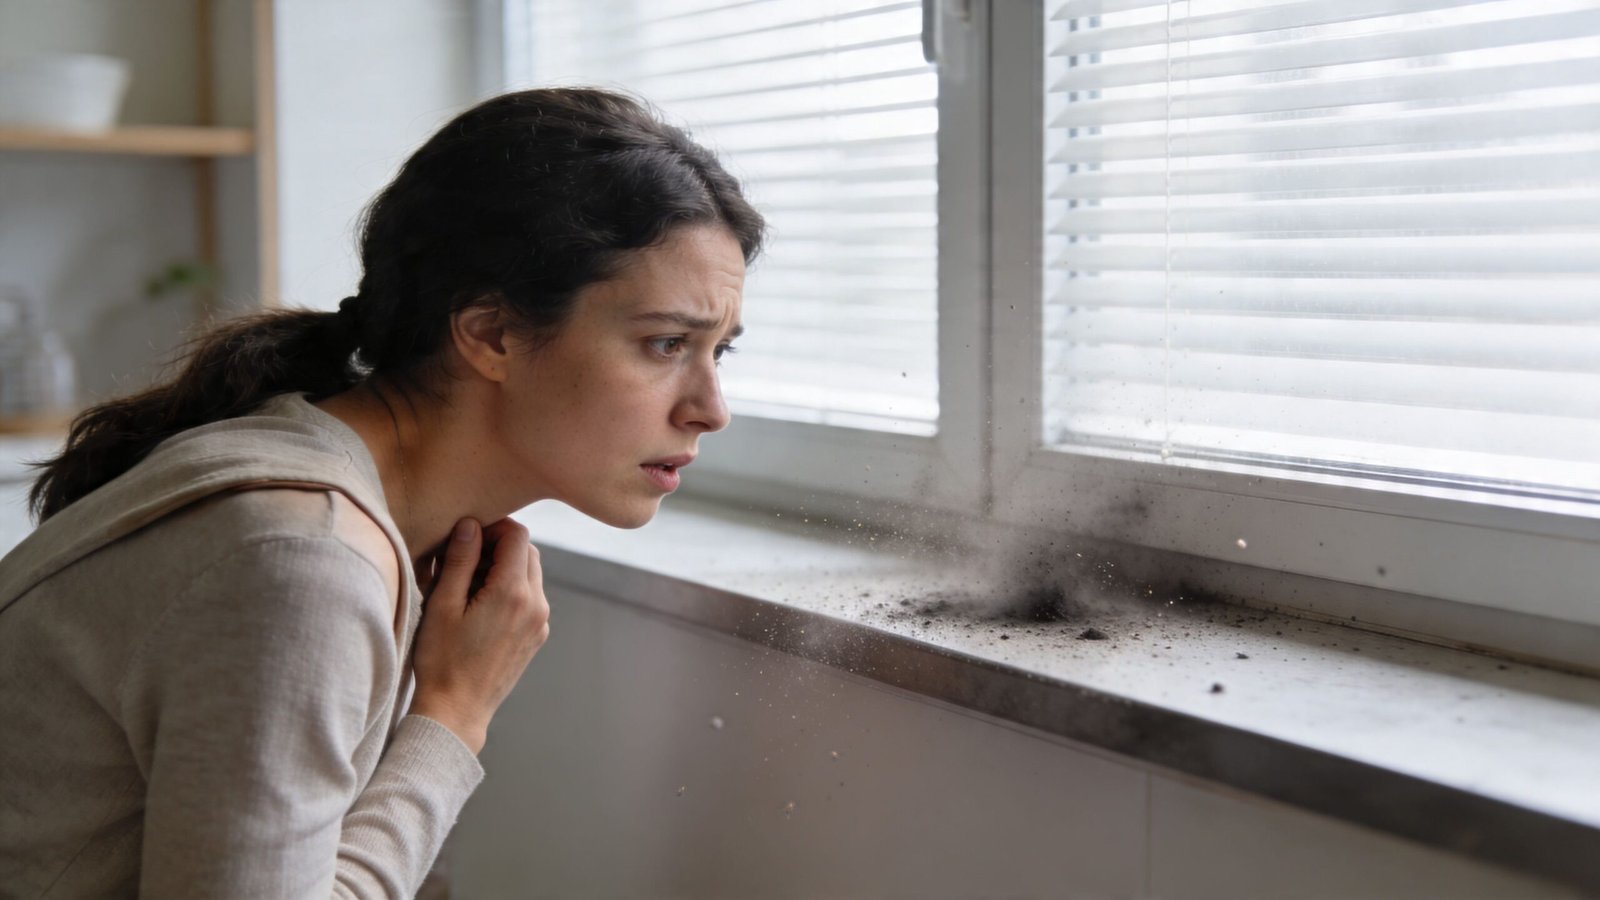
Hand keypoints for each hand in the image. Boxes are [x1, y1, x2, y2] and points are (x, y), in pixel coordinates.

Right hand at [408, 517, 549, 753]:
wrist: (456, 711)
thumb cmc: (442, 660)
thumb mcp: (442, 605)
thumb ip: (460, 560)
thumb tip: (470, 524)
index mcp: (513, 593)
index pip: (517, 535)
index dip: (492, 527)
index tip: (465, 536)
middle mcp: (536, 605)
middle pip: (527, 551)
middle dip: (498, 546)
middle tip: (462, 558)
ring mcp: (540, 622)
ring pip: (530, 574)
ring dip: (504, 567)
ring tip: (466, 584)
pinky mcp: (536, 636)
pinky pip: (529, 597)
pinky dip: (509, 589)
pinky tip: (478, 605)